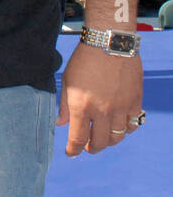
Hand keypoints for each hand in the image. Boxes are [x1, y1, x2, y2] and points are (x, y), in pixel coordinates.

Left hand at [56, 41, 143, 155]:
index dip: (73, 150)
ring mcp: (121, 108)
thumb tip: (60, 124)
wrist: (109, 43)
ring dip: (109, 141)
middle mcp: (102, 111)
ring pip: (118, 136)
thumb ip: (65, 106)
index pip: (78, 138)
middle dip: (91, 148)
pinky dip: (126, 129)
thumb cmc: (84, 60)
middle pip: (100, 142)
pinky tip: (119, 125)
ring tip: (102, 137)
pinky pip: (133, 124)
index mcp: (82, 106)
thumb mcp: (67, 82)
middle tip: (87, 146)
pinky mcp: (135, 101)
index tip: (71, 153)